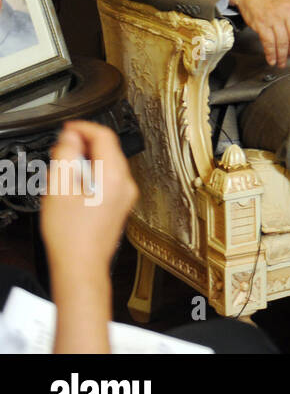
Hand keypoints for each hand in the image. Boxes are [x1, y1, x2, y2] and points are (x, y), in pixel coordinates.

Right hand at [41, 120, 136, 353]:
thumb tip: (71, 137)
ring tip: (61, 174)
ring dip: (85, 162)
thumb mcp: (59, 188)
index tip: (67, 128)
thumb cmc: (70, 235)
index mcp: (114, 176)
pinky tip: (71, 190)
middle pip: (107, 150)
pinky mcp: (119, 206)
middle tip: (60, 151)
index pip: (105, 136)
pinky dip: (90, 177)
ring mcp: (125, 196)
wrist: (80, 266)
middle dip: (82, 146)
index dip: (83, 127)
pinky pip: (106, 181)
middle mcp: (126, 184)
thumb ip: (66, 156)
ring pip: (106, 166)